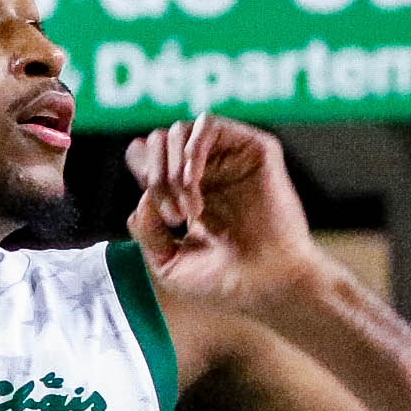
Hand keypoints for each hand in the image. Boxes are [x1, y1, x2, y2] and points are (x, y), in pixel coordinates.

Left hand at [134, 118, 327, 322]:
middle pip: (160, 141)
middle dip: (155, 177)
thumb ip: (146, 230)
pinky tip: (194, 181)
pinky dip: (192, 150)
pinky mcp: (255, 149)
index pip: (148, 155)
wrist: (270, 287)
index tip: (157, 213)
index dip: (141, 170)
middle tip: (173, 218)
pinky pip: (209, 124)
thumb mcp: (168, 264)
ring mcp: (231, 158)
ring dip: (172, 169)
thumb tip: (142, 197)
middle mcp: (208, 170)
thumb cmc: (225, 282)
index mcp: (186, 192)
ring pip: (181, 130)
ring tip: (188, 210)